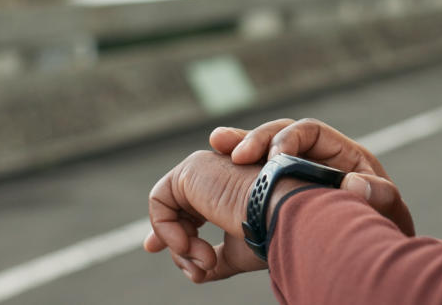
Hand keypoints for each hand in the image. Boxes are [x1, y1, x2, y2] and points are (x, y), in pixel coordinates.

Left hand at [143, 150, 264, 282]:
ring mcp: (203, 168)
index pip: (189, 209)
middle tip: (195, 271)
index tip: (168, 256)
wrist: (282, 215)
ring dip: (180, 244)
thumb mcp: (237, 251)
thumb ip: (216, 258)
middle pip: (175, 211)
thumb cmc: (270, 231)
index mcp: (226, 191)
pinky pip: (159, 201)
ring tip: (206, 261)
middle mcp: (214, 175)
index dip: (174, 233)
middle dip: (175, 244)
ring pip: (168, 209)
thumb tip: (197, 272)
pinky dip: (165, 228)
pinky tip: (187, 245)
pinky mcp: (191, 169)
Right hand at [210, 119, 415, 236]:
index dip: (289, 139)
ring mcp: (292, 170)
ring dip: (237, 145)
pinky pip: (252, 175)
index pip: (309, 131)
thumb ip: (377, 194)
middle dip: (254, 138)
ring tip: (217, 143)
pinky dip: (234, 173)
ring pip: (260, 151)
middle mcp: (312, 154)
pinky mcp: (276, 191)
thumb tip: (354, 185)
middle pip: (278, 134)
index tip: (274, 157)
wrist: (371, 243)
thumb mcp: (386, 206)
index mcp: (339, 151)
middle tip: (231, 150)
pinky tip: (215, 170)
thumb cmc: (381, 221)